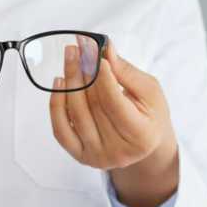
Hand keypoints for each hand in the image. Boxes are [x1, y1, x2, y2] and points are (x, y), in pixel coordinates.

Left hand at [49, 38, 178, 206]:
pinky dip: (56, 105)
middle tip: (79, 48)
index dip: (103, 77)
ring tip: (71, 58)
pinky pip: (61, 130)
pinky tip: (59, 82)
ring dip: (70, 82)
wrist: (143, 142)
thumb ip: (126, 72)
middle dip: (84, 72)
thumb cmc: (150, 113)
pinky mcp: (81, 156)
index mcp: (143, 137)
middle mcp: (120, 153)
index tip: (95, 52)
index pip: (115, 104)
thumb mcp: (149, 90)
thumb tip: (106, 50)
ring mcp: (98, 157)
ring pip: (76, 115)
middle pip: (94, 106)